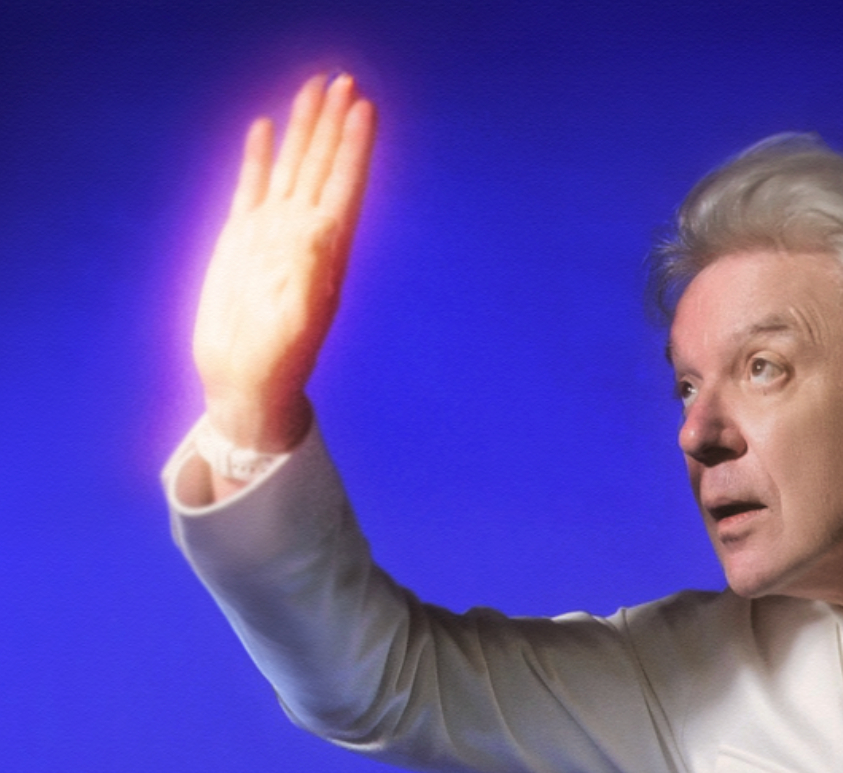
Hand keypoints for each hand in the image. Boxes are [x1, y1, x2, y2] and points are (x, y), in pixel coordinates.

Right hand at [194, 73, 375, 451]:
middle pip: (322, 166)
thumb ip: (307, 278)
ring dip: (304, 130)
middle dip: (333, 124)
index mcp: (324, 253)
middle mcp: (304, 235)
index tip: (365, 107)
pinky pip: (252, 187)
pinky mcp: (241, 241)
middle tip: (344, 78)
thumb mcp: (292, 326)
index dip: (354, 147)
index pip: (343, 187)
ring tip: (314, 87)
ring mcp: (273, 235)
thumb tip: (321, 228)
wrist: (245, 386)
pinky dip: (260, 158)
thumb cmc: (274, 368)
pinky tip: (265, 127)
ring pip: (292, 168)